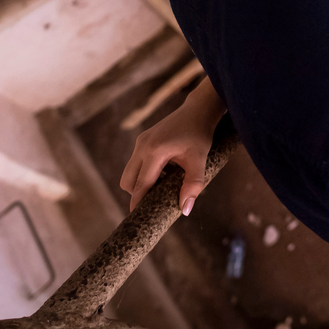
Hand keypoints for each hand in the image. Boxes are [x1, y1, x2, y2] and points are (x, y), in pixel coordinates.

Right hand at [119, 79, 223, 213]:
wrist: (198, 110)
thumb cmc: (200, 133)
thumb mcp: (199, 160)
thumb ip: (193, 185)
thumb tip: (185, 210)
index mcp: (154, 152)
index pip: (141, 185)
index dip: (138, 203)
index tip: (137, 218)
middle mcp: (142, 146)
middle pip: (128, 181)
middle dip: (138, 194)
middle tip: (155, 202)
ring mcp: (140, 142)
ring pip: (130, 172)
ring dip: (142, 182)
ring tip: (165, 184)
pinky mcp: (143, 139)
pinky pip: (137, 163)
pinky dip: (146, 172)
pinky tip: (166, 171)